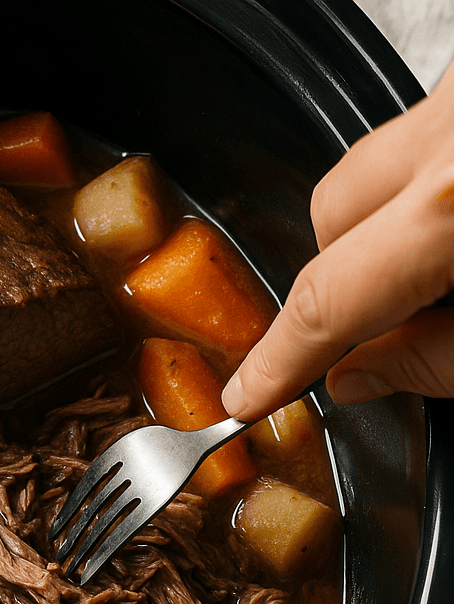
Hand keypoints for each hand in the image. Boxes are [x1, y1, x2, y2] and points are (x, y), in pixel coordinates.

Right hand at [222, 60, 453, 421]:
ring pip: (375, 165)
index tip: (248, 395)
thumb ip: (447, 360)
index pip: (327, 301)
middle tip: (395, 321)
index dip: (279, 359)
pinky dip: (432, 178)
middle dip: (345, 276)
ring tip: (445, 262)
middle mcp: (453, 131)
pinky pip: (425, 131)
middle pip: (332, 213)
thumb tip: (363, 377)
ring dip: (388, 224)